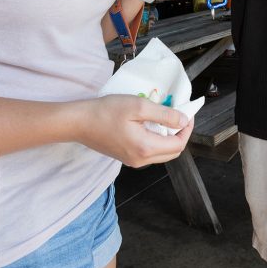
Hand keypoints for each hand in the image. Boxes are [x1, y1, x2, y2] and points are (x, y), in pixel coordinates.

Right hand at [76, 95, 193, 166]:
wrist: (79, 122)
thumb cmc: (106, 112)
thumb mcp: (138, 107)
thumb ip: (164, 115)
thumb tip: (183, 121)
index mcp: (146, 148)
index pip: (178, 144)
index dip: (187, 129)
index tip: (187, 114)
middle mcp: (141, 160)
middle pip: (172, 152)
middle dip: (179, 134)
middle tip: (178, 115)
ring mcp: (132, 160)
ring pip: (161, 153)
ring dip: (167, 137)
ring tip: (164, 117)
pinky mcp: (125, 157)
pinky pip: (149, 151)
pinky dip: (156, 139)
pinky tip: (149, 124)